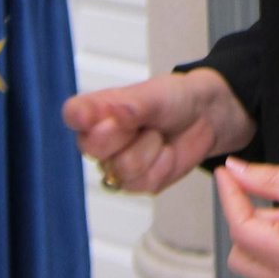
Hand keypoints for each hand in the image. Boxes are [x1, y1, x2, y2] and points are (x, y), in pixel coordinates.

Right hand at [63, 68, 253, 193]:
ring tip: (159, 135)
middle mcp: (100, 139)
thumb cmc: (175, 99)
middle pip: (93, 146)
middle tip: (145, 121)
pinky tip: (166, 152)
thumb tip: (111, 113)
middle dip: (125, 134)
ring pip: (122, 168)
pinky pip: (143, 182)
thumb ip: (132, 105)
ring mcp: (115, 163)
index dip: (82, 116)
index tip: (94, 115)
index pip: (74, 113)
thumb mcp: (155, 95)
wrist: (204, 117)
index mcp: (97, 110)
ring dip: (150, 149)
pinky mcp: (135, 182)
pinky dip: (163, 166)